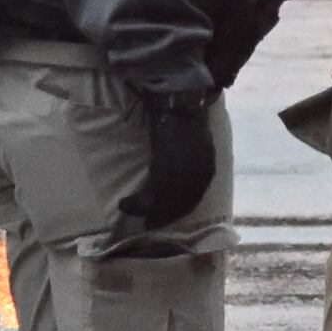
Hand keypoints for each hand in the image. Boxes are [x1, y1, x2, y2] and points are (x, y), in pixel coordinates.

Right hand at [119, 92, 220, 239]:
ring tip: (129, 211)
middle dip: (163, 216)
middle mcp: (198, 178)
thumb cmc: (184, 119)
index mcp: (207, 169)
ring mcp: (183, 178)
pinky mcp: (166, 175)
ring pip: (164, 205)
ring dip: (146, 213)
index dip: (178, 210)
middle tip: (148, 224)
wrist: (178, 106)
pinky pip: (150, 198)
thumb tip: (175, 171)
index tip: (165, 217)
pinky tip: (124, 204)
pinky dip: (136, 205)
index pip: (194, 198)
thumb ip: (190, 161)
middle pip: (180, 206)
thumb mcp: (195, 144)